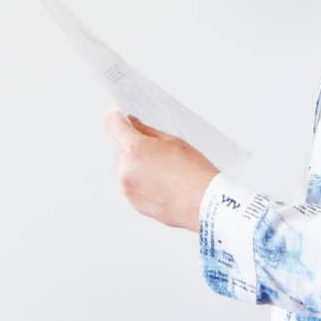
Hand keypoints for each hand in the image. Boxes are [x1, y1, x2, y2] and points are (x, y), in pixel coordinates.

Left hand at [102, 109, 218, 231]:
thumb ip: (147, 131)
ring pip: (128, 167)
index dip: (116, 117)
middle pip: (123, 148)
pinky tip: (164, 185)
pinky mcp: (133, 202)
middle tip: (162, 154)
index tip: (119, 116)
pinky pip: (133, 185)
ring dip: (140, 166)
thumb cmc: (195, 173)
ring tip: (167, 173)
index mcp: (136, 149)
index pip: (114, 125)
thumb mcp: (173, 141)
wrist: (206, 204)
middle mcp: (126, 169)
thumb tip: (133, 124)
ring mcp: (128, 187)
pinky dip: (143, 182)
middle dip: (137, 147)